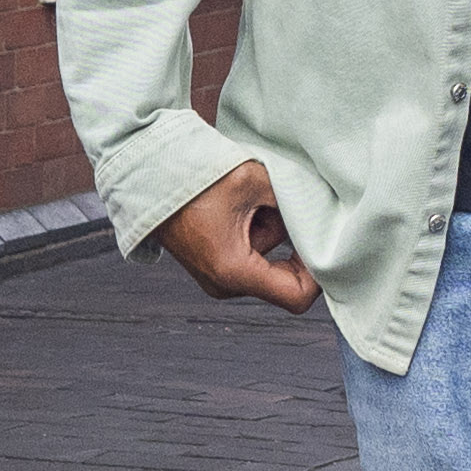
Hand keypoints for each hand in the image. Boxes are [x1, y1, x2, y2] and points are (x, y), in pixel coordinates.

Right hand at [161, 163, 319, 314]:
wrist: (147, 173)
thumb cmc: (194, 177)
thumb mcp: (254, 181)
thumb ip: (295, 200)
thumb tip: (322, 212)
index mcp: (234, 272)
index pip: (297, 297)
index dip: (318, 274)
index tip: (323, 243)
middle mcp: (225, 285)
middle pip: (283, 277)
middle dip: (291, 241)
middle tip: (286, 206)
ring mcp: (218, 278)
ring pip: (268, 260)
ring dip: (271, 227)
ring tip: (250, 196)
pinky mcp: (215, 265)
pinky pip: (251, 253)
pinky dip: (255, 228)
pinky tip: (240, 204)